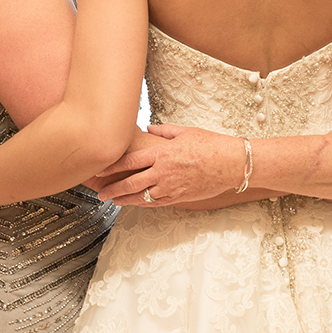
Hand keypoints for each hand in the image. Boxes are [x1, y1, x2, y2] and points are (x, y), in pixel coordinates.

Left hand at [96, 124, 244, 203]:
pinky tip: (135, 204)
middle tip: (100, 193)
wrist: (232, 163)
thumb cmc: (211, 144)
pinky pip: (156, 203)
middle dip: (113, 189)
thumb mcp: (185, 132)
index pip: (130, 162)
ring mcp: (171, 187)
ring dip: (125, 199)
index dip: (112, 167)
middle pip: (131, 183)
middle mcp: (163, 172)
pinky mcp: (180, 197)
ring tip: (113, 201)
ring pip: (141, 197)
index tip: (99, 169)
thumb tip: (150, 128)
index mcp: (162, 153)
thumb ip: (164, 131)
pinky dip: (143, 204)